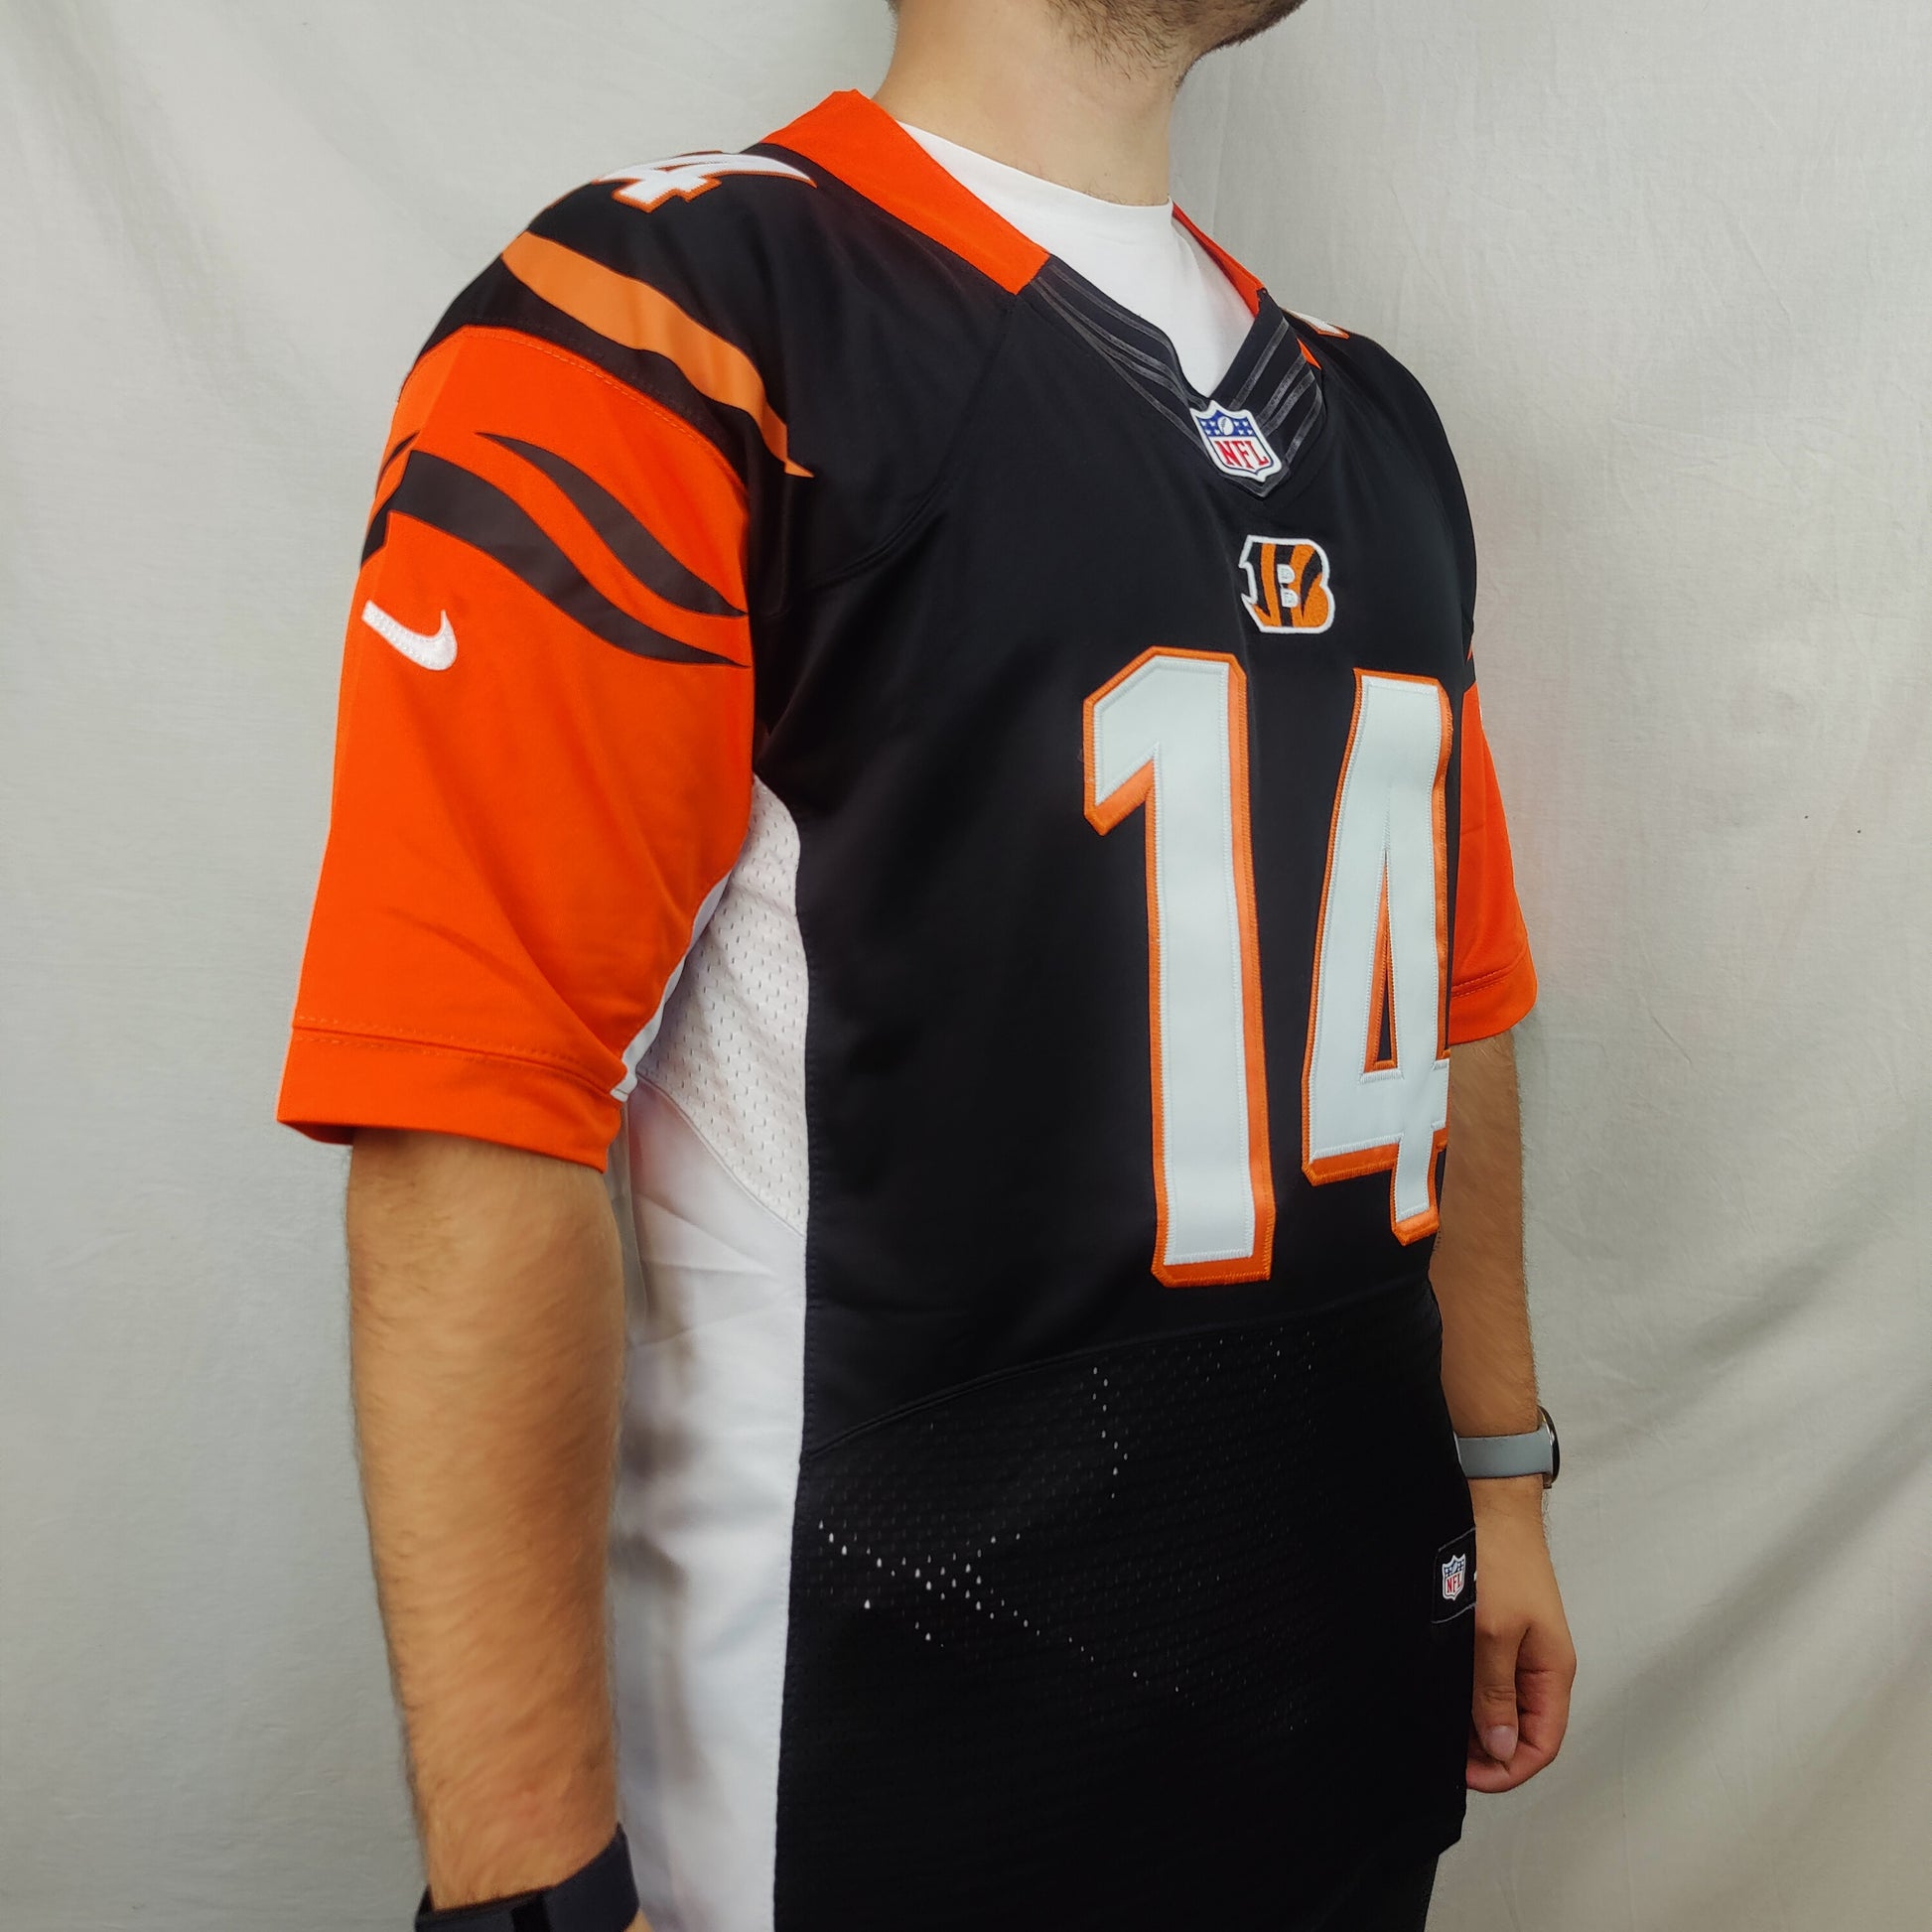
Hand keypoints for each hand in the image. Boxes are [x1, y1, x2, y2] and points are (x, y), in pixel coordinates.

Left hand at [1465, 1477, 1574, 1792]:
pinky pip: (1489, 1679)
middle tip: (1441, 1751)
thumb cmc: (1499, 1560)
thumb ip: (1496, 1693)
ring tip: (1435, 1723)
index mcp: (1551, 1672)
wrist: (1490, 1503)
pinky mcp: (1499, 1631)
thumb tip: (1502, 1748)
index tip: (1464, 1774)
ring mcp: (1520, 1648)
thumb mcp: (1493, 1633)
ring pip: (1502, 1706)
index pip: (1543, 1745)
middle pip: (1522, 1731)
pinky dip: (1468, 1693)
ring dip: (1474, 1722)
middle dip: (1487, 1751)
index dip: (1507, 1769)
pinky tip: (1440, 1691)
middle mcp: (1540, 1666)